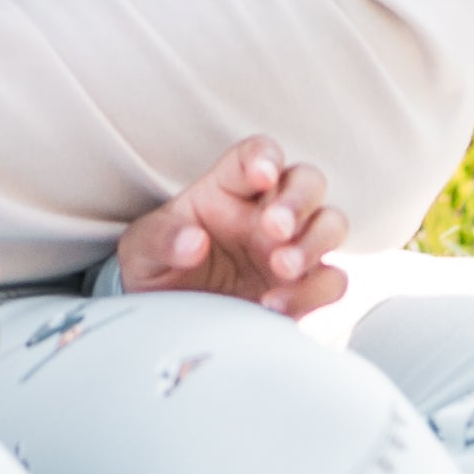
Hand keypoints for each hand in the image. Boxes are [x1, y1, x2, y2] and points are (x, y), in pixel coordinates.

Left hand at [116, 138, 349, 317]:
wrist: (168, 320)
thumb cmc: (157, 266)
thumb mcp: (141, 250)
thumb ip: (162, 239)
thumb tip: (192, 242)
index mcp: (228, 187)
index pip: (256, 154)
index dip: (265, 157)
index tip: (261, 175)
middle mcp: (266, 211)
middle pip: (307, 181)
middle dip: (298, 201)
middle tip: (274, 229)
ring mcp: (291, 248)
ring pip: (332, 224)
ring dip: (315, 242)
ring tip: (282, 268)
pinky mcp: (304, 287)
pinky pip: (331, 280)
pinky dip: (314, 291)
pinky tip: (275, 304)